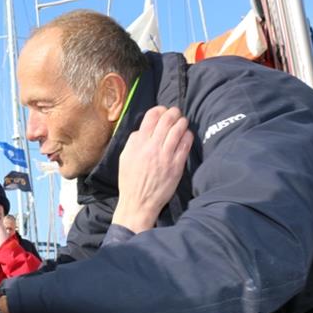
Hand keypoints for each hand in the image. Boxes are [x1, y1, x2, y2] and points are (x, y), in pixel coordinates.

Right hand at [112, 106, 192, 232]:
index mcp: (138, 144)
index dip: (159, 109)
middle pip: (167, 120)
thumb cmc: (130, 181)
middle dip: (173, 112)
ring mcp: (165, 156)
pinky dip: (187, 136)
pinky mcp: (176, 166)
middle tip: (176, 112)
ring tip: (183, 121)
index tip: (162, 110)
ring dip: (182, 122)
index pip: (151, 117)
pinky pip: (185, 145)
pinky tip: (187, 134)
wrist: (139, 203)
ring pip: (178, 130)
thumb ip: (133, 141)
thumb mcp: (124, 158)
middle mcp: (152, 147)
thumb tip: (142, 129)